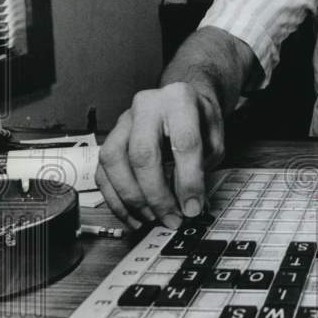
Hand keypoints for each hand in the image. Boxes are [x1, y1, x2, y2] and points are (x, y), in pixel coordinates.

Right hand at [96, 82, 224, 229]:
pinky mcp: (109, 138)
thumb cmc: (199, 121)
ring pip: (113, 161)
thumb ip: (203, 168)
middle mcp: (146, 105)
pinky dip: (115, 199)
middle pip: (142, 153)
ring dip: (131, 198)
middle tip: (171, 218)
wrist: (179, 100)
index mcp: (179, 100)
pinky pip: (102, 171)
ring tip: (151, 218)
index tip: (192, 208)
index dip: (188, 181)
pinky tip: (134, 215)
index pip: (183, 143)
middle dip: (156, 194)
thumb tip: (188, 205)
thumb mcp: (214, 139)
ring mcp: (123, 121)